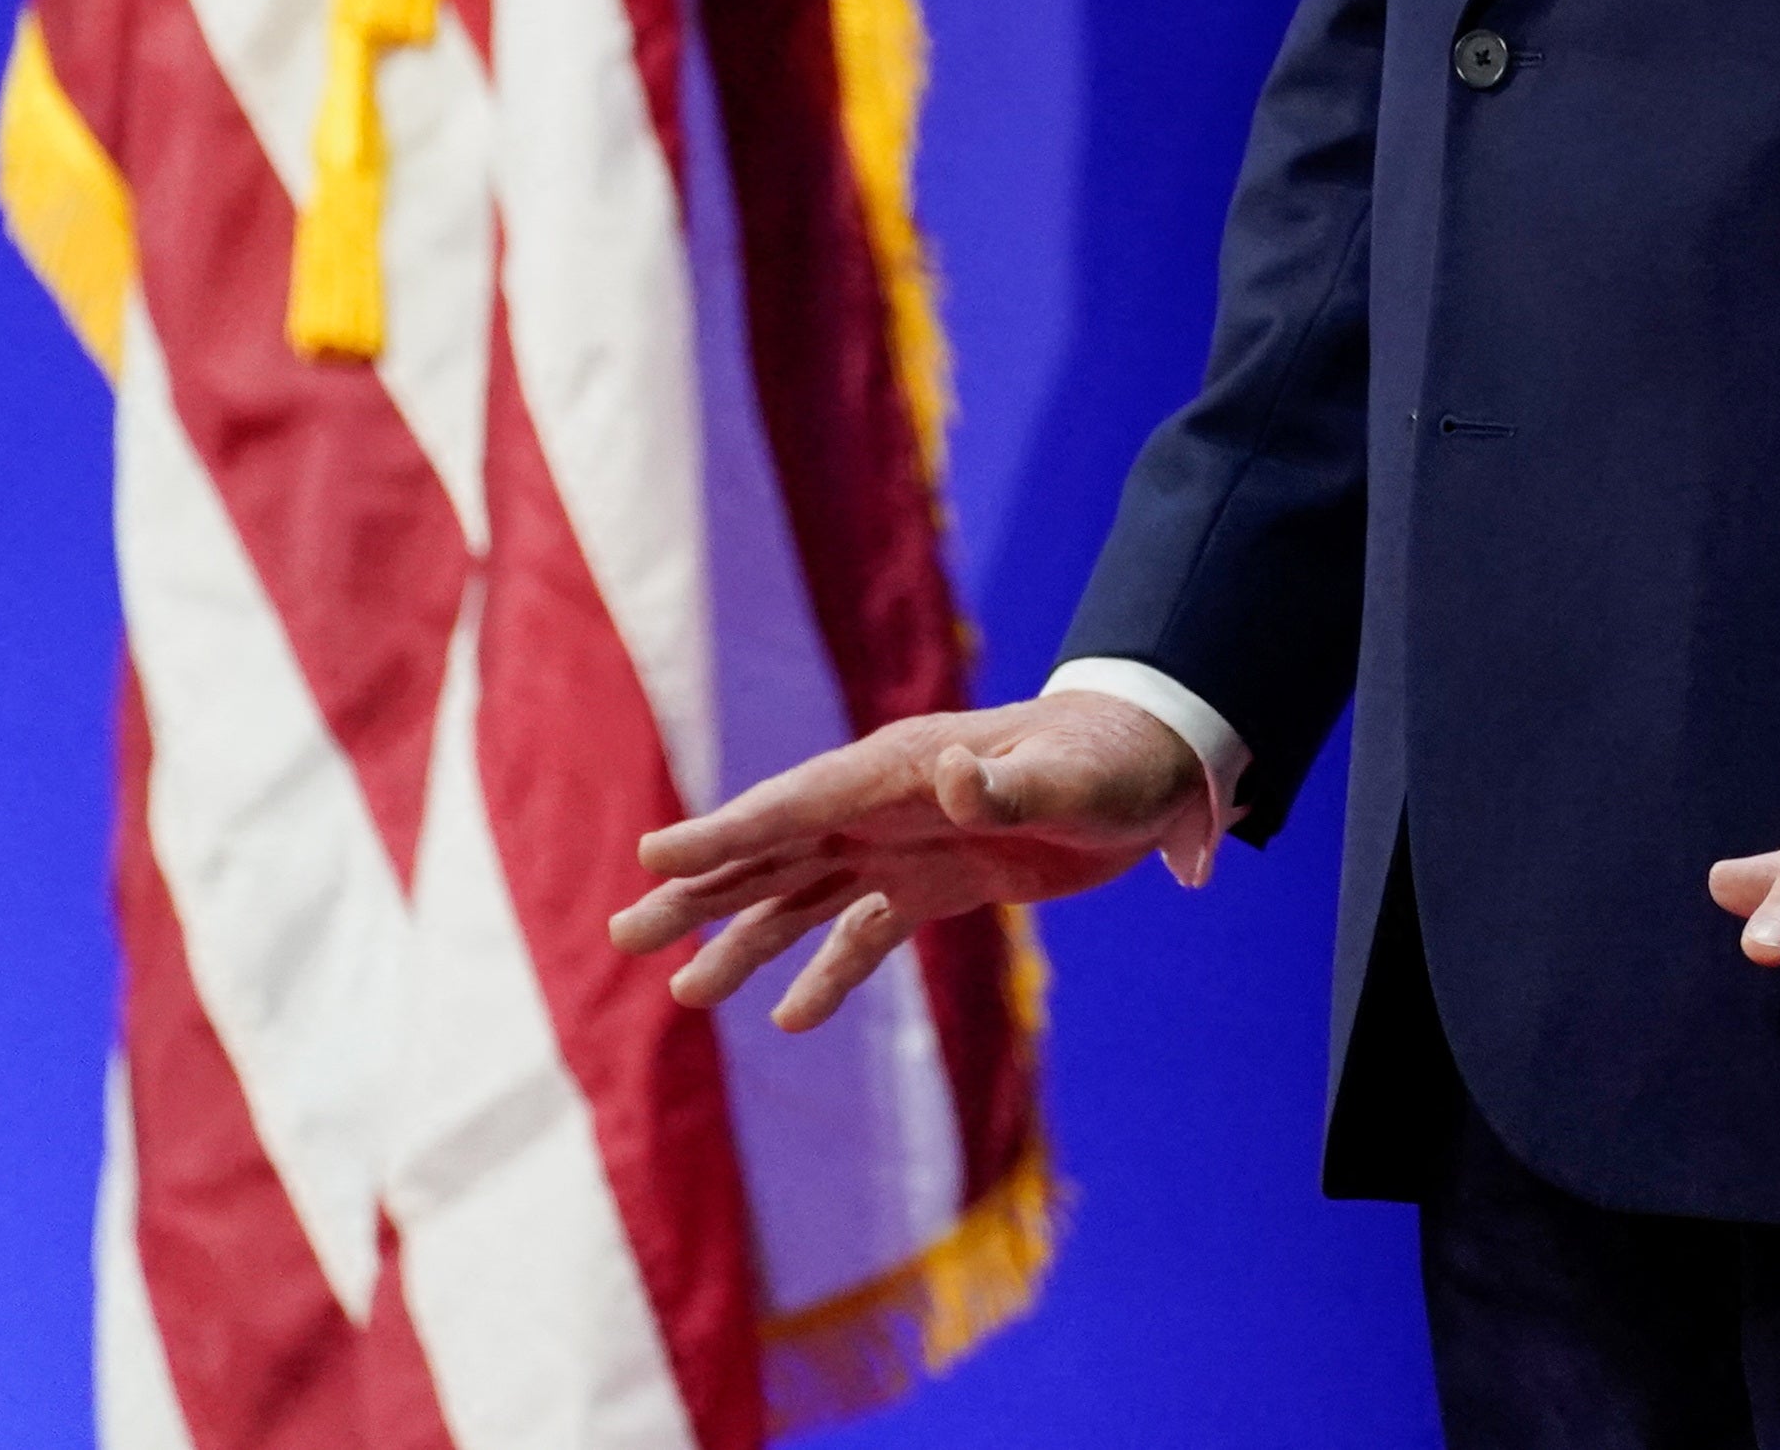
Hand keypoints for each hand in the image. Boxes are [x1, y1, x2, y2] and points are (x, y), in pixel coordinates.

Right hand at [612, 688, 1214, 1032]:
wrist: (1154, 769)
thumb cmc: (1113, 761)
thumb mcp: (1074, 778)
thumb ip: (1014, 786)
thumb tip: (958, 776)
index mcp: (902, 768)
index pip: (796, 805)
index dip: (725, 833)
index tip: (654, 857)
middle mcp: (887, 806)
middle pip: (773, 851)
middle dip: (700, 889)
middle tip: (625, 930)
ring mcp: (905, 846)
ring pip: (801, 897)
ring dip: (742, 938)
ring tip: (682, 992)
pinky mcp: (935, 884)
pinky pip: (863, 934)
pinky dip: (826, 973)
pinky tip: (789, 1019)